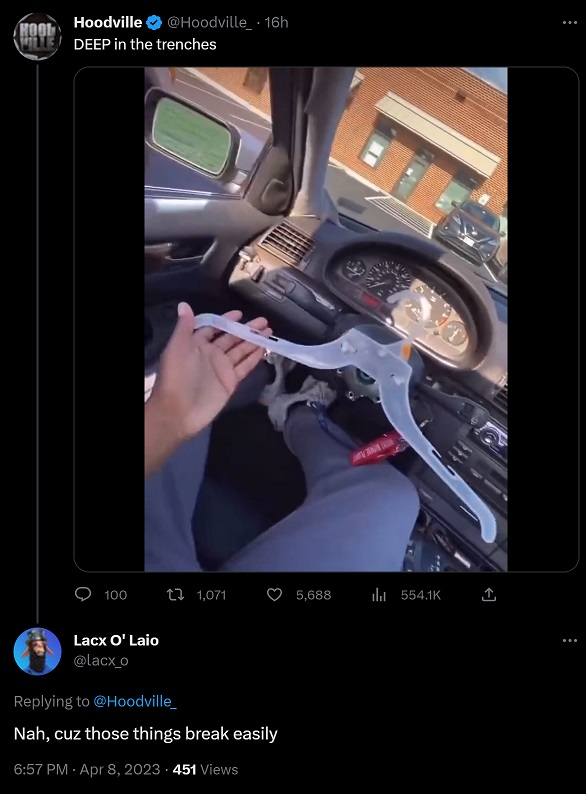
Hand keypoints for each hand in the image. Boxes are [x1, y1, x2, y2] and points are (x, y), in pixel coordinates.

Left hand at [150, 303, 271, 440]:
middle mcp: (210, 354)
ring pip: (241, 350)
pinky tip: (264, 349)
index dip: (226, 320)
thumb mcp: (177, 347)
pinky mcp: (230, 382)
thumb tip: (184, 304)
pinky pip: (244, 366)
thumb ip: (184, 326)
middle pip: (232, 338)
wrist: (179, 410)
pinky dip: (254, 358)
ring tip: (269, 332)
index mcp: (196, 344)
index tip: (239, 314)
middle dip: (247, 329)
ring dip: (254, 341)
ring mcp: (222, 368)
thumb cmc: (177, 376)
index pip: (213, 328)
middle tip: (264, 321)